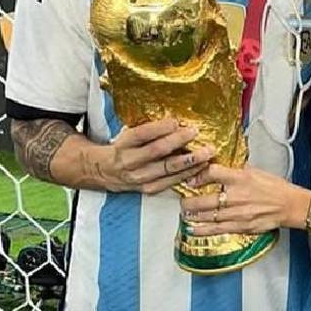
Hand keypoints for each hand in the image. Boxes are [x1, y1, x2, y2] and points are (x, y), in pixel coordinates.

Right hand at [99, 119, 213, 193]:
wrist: (104, 172)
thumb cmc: (122, 148)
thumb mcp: (128, 135)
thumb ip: (150, 130)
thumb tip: (176, 122)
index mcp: (124, 144)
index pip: (142, 134)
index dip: (159, 128)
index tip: (176, 121)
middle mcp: (130, 162)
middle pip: (157, 151)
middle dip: (178, 141)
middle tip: (196, 133)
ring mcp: (139, 178)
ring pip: (167, 169)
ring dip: (189, 161)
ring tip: (207, 153)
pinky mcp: (147, 189)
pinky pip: (170, 183)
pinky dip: (187, 174)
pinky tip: (201, 168)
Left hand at [180, 163, 309, 235]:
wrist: (289, 205)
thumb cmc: (274, 187)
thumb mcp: (255, 171)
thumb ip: (235, 171)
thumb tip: (218, 167)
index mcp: (240, 178)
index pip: (212, 173)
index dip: (197, 175)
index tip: (191, 179)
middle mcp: (237, 195)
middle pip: (204, 199)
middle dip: (189, 200)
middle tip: (183, 200)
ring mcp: (238, 213)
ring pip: (207, 216)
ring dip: (193, 215)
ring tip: (185, 212)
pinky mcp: (241, 226)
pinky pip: (217, 229)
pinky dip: (202, 230)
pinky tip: (192, 229)